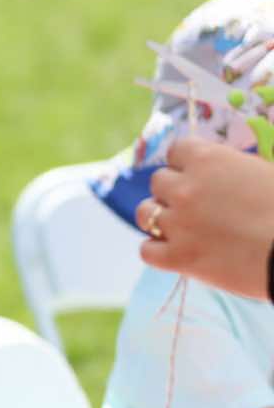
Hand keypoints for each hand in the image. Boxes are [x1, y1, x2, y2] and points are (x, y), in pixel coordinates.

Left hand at [137, 136, 273, 299]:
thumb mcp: (264, 173)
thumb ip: (232, 168)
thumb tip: (219, 171)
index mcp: (209, 160)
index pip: (176, 150)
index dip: (186, 164)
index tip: (197, 176)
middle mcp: (185, 188)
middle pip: (158, 181)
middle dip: (174, 192)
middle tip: (197, 206)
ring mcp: (178, 223)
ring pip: (145, 213)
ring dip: (159, 219)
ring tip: (183, 229)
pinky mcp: (178, 257)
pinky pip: (146, 250)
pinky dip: (159, 251)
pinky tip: (178, 253)